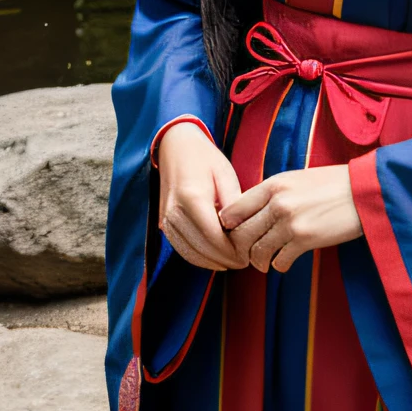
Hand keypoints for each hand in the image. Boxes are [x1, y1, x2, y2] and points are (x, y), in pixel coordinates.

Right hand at [157, 122, 246, 270]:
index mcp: (191, 198)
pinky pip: (180, 248)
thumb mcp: (225, 175)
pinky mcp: (163, 223)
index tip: (247, 255)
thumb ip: (233, 204)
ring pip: (189, 253)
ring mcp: (165, 219)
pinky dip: (198, 256)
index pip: (213, 237)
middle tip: (244, 262)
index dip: (231, 251)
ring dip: (211, 262)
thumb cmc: (205, 159)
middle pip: (201, 249)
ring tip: (232, 262)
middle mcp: (174, 211)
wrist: (175, 147)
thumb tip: (242, 230)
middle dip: (224, 260)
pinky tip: (215, 257)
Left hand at [219, 164, 363, 273]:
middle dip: (240, 248)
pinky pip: (279, 262)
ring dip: (258, 261)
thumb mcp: (297, 179)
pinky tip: (285, 261)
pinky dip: (279, 265)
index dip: (228, 226)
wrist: (364, 190)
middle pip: (241, 234)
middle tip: (246, 253)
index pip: (233, 210)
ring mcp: (290, 222)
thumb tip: (251, 213)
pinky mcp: (305, 240)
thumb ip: (273, 193)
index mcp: (273, 184)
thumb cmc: (332, 184)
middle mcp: (277, 203)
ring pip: (257, 251)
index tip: (233, 234)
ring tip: (264, 262)